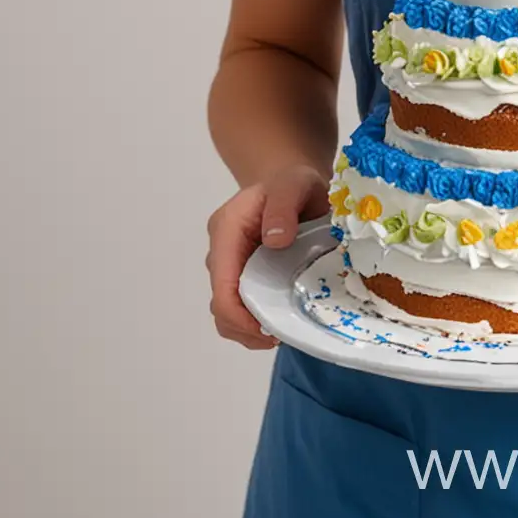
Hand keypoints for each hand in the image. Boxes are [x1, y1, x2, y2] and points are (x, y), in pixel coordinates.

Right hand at [206, 162, 329, 348]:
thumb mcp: (296, 185)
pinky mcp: (239, 277)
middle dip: (248, 328)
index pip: (222, 286)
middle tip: (284, 333)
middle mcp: (221, 252)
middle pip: (221, 305)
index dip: (240, 317)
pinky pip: (239, 310)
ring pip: (226, 313)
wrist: (291, 184)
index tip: (271, 331)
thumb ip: (284, 206)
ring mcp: (228, 267)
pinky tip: (279, 320)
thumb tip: (275, 240)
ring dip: (250, 331)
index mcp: (227, 229)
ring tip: (283, 331)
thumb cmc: (293, 183)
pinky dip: (255, 323)